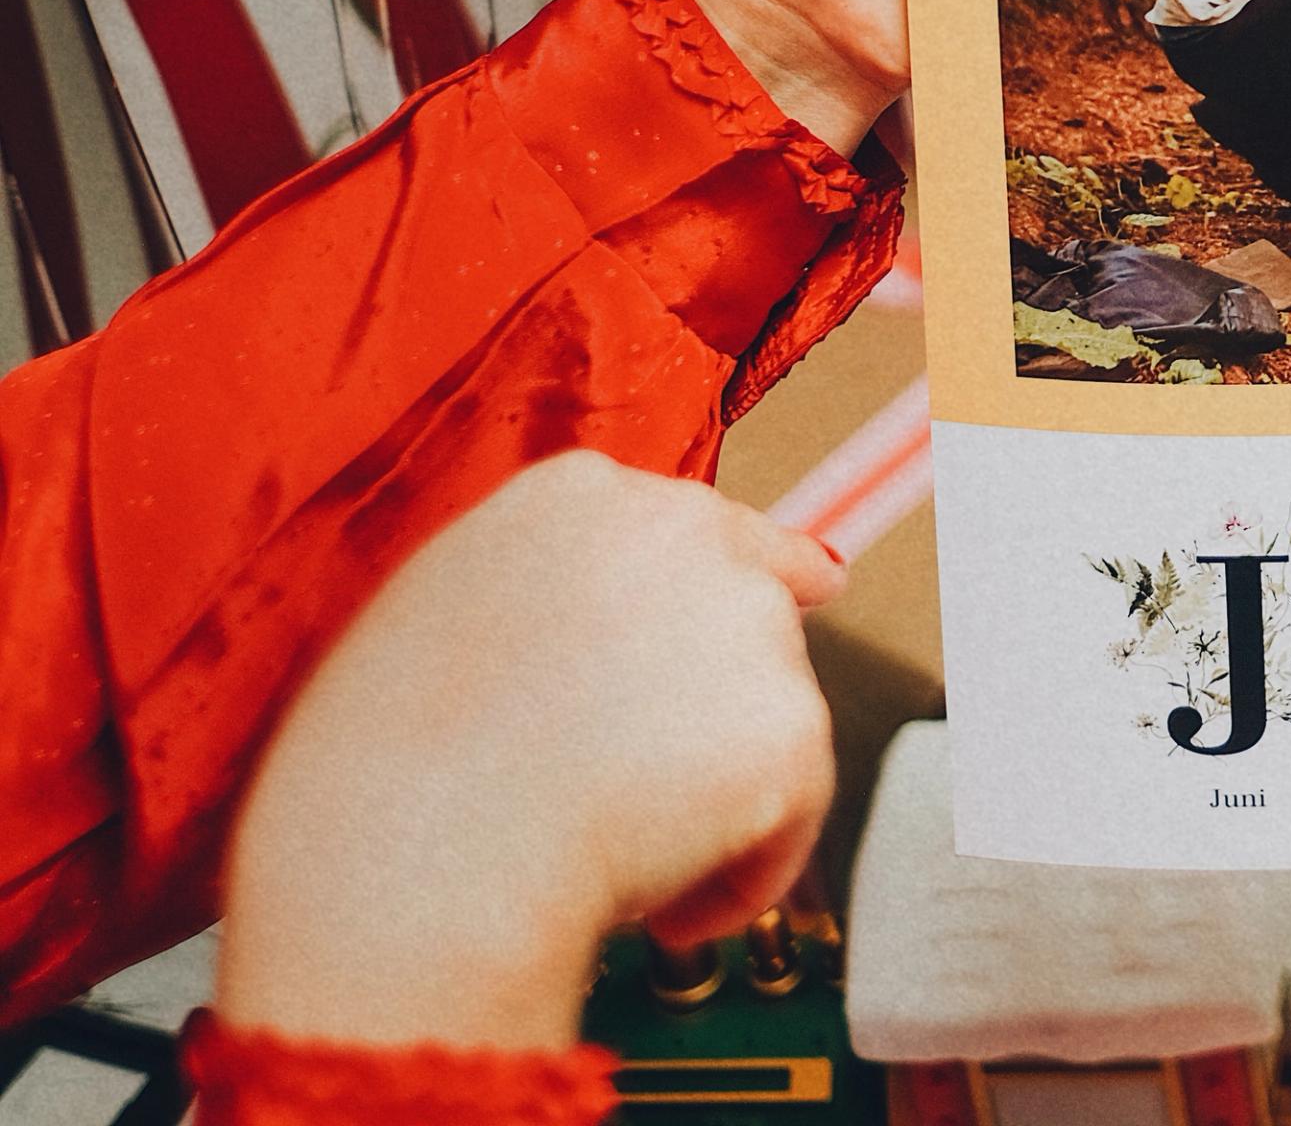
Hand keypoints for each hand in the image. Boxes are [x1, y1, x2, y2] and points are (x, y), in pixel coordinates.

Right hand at [216, 451, 846, 1051]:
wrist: (404, 870)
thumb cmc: (375, 778)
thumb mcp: (434, 625)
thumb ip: (544, 599)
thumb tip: (630, 632)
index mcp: (575, 495)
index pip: (688, 527)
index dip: (693, 608)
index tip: (692, 660)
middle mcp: (678, 528)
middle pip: (750, 610)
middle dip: (712, 702)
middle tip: (627, 793)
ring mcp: (744, 620)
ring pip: (769, 713)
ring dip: (716, 789)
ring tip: (607, 857)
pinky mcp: (790, 720)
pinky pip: (798, 807)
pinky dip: (748, 870)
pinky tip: (664, 911)